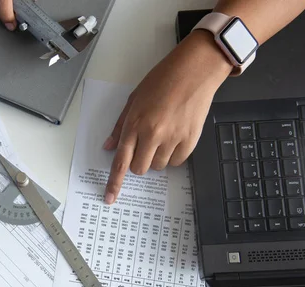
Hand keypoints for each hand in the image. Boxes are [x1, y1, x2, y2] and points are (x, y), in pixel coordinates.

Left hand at [102, 30, 233, 204]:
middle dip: (140, 162)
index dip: (114, 183)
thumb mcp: (134, 99)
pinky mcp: (190, 140)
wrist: (195, 71)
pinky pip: (177, 162)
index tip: (110, 198)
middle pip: (139, 168)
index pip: (120, 161)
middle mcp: (152, 134)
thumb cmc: (162, 80)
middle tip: (145, 145)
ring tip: (164, 134)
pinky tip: (176, 136)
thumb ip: (120, 126)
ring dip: (157, 157)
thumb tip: (109, 146)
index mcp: (134, 124)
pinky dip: (174, 155)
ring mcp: (172, 139)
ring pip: (159, 167)